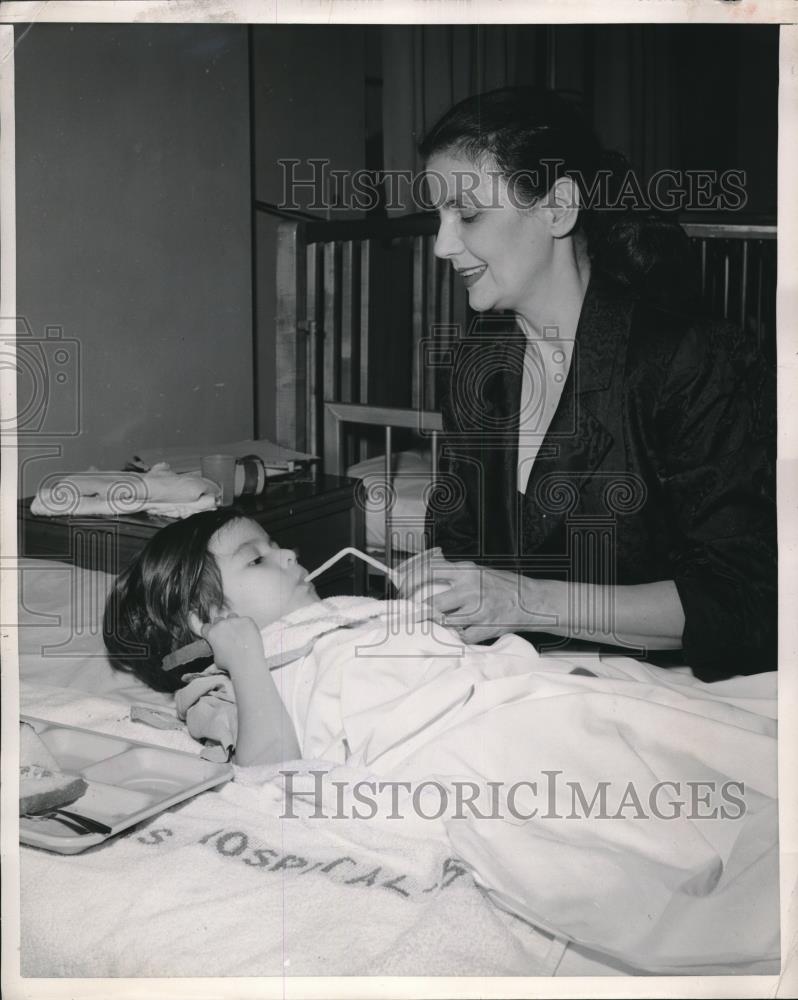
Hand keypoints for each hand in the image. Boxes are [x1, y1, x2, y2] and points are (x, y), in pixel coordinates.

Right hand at [187, 610, 262, 675]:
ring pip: (232, 616)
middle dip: (222, 626)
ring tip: (239, 633)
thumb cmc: (232, 664)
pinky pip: (245, 619)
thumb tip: (219, 647)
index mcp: (211, 633)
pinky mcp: (247, 620)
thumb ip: (216, 648)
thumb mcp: (216, 658)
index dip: (210, 631)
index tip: (214, 634)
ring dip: (234, 623)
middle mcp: (222, 624)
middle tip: (228, 635)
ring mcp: (235, 621)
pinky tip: (248, 634)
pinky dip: (247, 625)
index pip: (206, 627)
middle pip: (219, 620)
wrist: (247, 663)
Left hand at [406, 556, 547, 643]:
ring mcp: (477, 609)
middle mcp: (470, 589)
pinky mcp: (485, 627)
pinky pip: (462, 636)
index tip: (404, 591)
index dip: (411, 582)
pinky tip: (466, 629)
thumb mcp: (478, 571)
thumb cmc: (503, 585)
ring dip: (443, 624)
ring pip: (445, 622)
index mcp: (466, 571)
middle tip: (419, 614)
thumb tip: (427, 572)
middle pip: (433, 603)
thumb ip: (455, 572)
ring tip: (448, 621)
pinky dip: (461, 635)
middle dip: (424, 612)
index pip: (429, 572)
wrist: (532, 601)